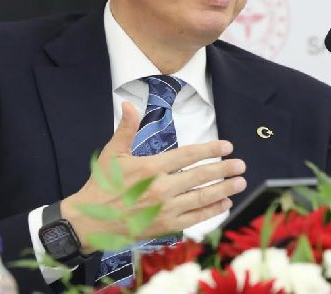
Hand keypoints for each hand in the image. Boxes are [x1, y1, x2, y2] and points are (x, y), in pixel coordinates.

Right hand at [61, 101, 246, 251]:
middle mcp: (161, 188)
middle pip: (200, 176)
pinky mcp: (165, 227)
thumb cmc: (101, 186)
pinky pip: (195, 218)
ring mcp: (165, 210)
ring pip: (201, 198)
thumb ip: (126, 129)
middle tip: (241, 165)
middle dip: (224, 169)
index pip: (188, 155)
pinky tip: (224, 204)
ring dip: (224, 190)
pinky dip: (211, 211)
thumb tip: (129, 103)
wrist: (89, 222)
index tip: (226, 146)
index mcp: (150, 168)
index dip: (210, 149)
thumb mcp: (112, 154)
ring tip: (240, 183)